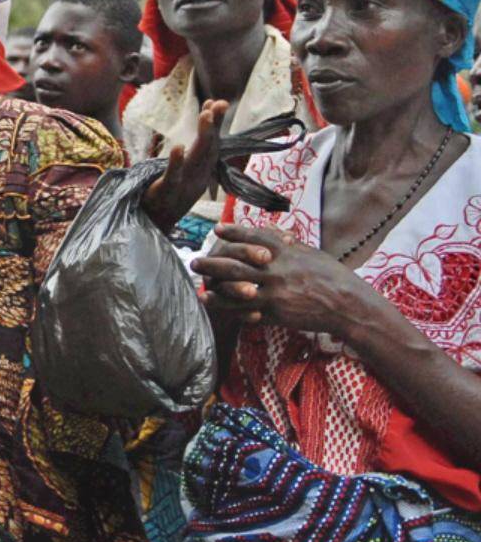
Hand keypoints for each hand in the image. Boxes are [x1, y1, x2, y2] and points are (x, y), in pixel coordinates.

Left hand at [141, 99, 227, 230]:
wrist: (154, 224)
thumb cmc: (169, 195)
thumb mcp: (185, 172)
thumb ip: (192, 151)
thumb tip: (198, 131)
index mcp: (202, 172)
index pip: (212, 144)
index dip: (216, 124)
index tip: (218, 102)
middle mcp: (197, 178)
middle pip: (209, 148)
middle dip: (214, 125)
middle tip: (219, 103)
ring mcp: (183, 185)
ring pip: (196, 158)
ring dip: (202, 136)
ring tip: (205, 115)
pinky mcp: (166, 193)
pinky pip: (173, 176)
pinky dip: (176, 162)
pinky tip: (178, 146)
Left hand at [192, 224, 383, 339]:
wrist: (347, 304)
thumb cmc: (333, 276)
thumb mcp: (312, 254)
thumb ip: (291, 246)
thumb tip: (279, 236)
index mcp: (285, 252)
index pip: (253, 238)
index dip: (233, 232)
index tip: (217, 229)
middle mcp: (275, 269)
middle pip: (235, 263)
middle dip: (212, 262)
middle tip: (195, 260)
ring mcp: (273, 292)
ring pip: (235, 288)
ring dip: (214, 286)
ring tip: (198, 284)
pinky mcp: (275, 312)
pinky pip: (245, 309)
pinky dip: (228, 307)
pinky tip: (214, 305)